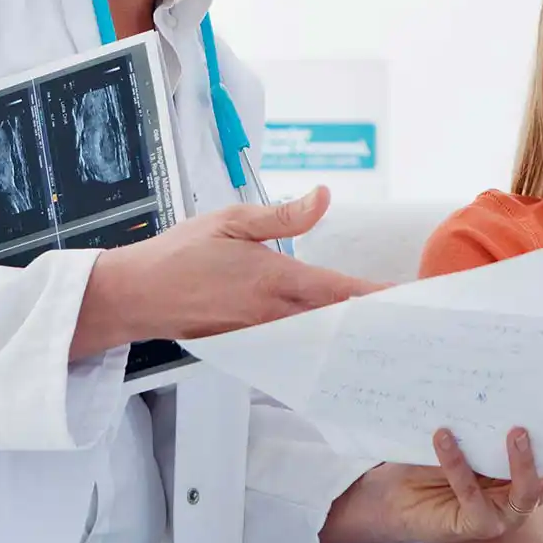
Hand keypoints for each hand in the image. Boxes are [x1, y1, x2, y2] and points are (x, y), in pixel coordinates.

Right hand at [72, 186, 382, 359]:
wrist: (136, 294)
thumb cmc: (180, 253)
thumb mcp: (233, 220)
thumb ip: (284, 215)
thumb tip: (324, 196)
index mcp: (273, 279)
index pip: (338, 291)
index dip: (374, 296)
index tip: (406, 300)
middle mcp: (270, 314)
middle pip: (333, 321)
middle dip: (367, 320)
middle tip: (403, 318)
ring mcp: (258, 335)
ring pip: (313, 336)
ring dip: (343, 332)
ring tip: (377, 327)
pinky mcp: (246, 346)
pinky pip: (289, 345)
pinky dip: (313, 341)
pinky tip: (328, 336)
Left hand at [324, 418, 542, 542]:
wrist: (395, 494)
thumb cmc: (434, 456)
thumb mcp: (468, 426)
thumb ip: (488, 407)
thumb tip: (505, 359)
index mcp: (532, 471)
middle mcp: (525, 495)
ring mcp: (503, 516)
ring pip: (530, 491)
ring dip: (526, 461)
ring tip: (515, 431)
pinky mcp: (474, 527)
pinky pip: (472, 495)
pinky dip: (458, 464)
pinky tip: (443, 435)